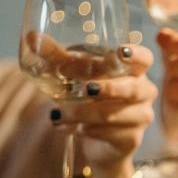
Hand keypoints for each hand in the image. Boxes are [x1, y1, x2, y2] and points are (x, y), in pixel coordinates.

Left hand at [52, 44, 157, 163]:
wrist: (98, 139)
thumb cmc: (90, 99)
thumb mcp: (74, 77)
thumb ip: (58, 58)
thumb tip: (33, 37)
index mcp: (134, 70)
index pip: (145, 58)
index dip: (136, 55)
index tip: (120, 52)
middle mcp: (144, 92)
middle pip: (133, 89)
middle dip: (109, 89)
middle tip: (86, 89)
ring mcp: (141, 116)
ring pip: (115, 114)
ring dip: (84, 114)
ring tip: (59, 114)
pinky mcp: (132, 138)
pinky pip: (112, 134)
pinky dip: (89, 131)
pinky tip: (75, 129)